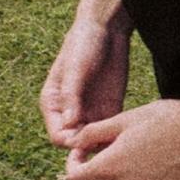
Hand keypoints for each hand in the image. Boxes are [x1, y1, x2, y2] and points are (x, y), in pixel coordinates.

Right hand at [40, 17, 131, 147]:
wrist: (107, 30)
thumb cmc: (83, 45)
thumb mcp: (76, 69)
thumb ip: (72, 96)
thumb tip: (70, 124)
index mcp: (53, 104)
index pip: (58, 136)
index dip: (70, 143)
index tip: (86, 141)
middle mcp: (69, 113)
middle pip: (76, 144)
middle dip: (88, 150)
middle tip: (105, 148)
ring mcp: (89, 113)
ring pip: (93, 142)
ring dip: (103, 146)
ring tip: (117, 144)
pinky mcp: (109, 110)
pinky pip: (110, 132)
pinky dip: (115, 137)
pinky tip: (126, 134)